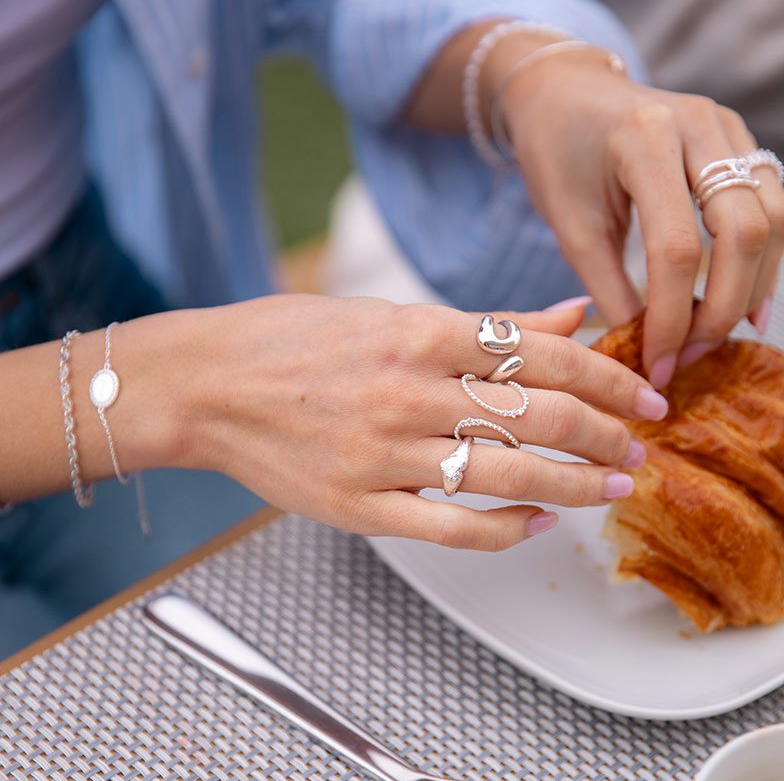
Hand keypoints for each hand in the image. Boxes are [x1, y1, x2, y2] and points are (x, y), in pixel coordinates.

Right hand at [175, 294, 667, 550]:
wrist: (207, 385)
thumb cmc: (289, 339)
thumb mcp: (385, 314)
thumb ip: (481, 325)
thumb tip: (561, 317)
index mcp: (414, 333)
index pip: (540, 353)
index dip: (606, 373)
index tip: (639, 391)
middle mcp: (406, 393)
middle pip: (539, 416)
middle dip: (606, 432)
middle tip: (639, 443)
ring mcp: (383, 455)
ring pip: (507, 477)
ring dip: (574, 485)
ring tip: (611, 486)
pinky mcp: (359, 506)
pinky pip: (451, 527)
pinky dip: (504, 531)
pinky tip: (536, 525)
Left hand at [494, 52, 783, 386]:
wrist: (562, 94)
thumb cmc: (555, 157)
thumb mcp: (569, 226)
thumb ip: (608, 287)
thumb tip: (645, 350)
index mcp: (645, 140)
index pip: (676, 248)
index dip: (673, 317)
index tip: (659, 363)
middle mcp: (699, 125)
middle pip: (744, 232)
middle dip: (723, 307)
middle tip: (691, 355)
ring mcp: (727, 126)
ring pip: (773, 218)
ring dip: (751, 287)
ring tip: (715, 335)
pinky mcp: (738, 138)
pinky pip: (771, 204)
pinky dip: (761, 258)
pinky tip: (742, 297)